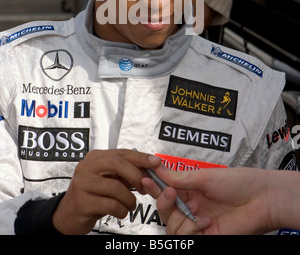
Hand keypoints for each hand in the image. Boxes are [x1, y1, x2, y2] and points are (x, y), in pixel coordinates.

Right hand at [53, 148, 160, 234]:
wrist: (68, 214)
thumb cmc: (93, 195)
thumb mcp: (109, 180)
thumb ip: (125, 172)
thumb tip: (150, 168)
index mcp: (95, 157)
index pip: (122, 153)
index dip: (141, 157)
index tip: (156, 162)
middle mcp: (87, 166)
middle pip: (117, 164)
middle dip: (136, 176)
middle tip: (145, 188)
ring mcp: (82, 183)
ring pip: (115, 187)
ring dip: (129, 199)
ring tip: (131, 205)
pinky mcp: (81, 201)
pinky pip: (109, 204)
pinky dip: (121, 210)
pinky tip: (121, 212)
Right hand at [142, 166, 276, 234]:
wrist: (261, 199)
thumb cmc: (238, 182)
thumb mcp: (205, 176)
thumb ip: (180, 178)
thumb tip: (158, 168)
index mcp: (191, 190)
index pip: (165, 190)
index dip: (154, 186)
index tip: (145, 180)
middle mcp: (192, 207)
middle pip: (164, 211)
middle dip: (164, 203)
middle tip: (171, 194)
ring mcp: (198, 224)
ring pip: (172, 227)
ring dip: (180, 218)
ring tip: (197, 209)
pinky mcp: (206, 237)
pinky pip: (186, 238)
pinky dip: (192, 229)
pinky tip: (206, 221)